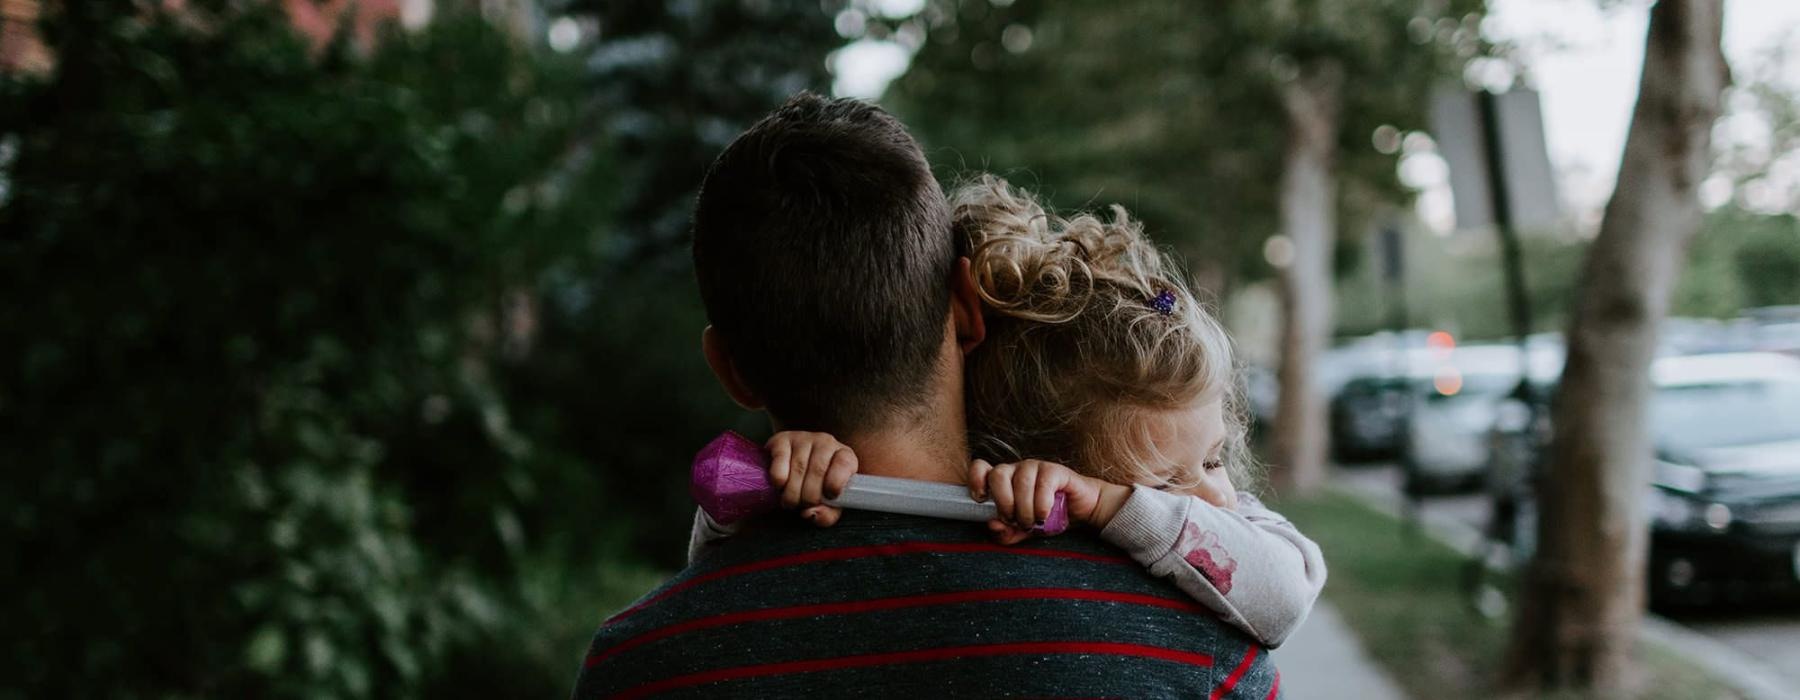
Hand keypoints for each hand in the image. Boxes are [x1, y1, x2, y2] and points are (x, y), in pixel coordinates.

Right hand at [767, 431, 857, 527]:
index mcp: (845, 456)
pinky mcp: (782, 439)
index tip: (828, 497)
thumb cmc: (815, 487)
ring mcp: (803, 438)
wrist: (792, 468)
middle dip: (809, 496)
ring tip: (790, 501)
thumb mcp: (828, 504)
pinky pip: (780, 460)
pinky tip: (780, 486)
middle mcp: (826, 442)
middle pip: (818, 470)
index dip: (835, 484)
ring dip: (792, 493)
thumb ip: (827, 515)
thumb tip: (811, 514)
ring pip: (798, 468)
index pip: (844, 464)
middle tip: (803, 505)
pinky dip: (778, 480)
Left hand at [967, 459, 1130, 544]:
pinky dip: (1041, 504)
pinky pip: (1042, 483)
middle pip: (998, 474)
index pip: (981, 468)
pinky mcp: (1054, 470)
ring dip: (1025, 508)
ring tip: (1032, 521)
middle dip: (1004, 502)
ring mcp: (1035, 467)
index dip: (976, 480)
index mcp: (1003, 481)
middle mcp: (1016, 470)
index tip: (982, 499)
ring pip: (1020, 481)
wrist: (1082, 512)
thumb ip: (1006, 532)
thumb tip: (992, 524)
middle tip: (1014, 519)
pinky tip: (1044, 514)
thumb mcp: (1023, 531)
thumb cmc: (1048, 518)